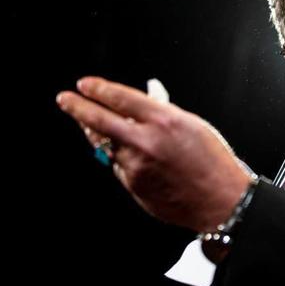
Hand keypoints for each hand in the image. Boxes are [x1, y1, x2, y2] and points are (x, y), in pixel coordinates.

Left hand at [56, 76, 251, 231]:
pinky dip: (119, 157)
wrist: (219, 200)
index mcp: (164, 121)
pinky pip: (118, 166)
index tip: (84, 85)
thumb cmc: (213, 161)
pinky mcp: (134, 186)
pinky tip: (129, 155)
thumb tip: (148, 91)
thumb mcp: (193, 126)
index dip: (99, 89)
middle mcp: (146, 142)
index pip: (121, 98)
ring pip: (107, 146)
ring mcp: (137, 166)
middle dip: (78, 108)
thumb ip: (165, 110)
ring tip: (90, 124)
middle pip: (101, 121)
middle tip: (64, 99)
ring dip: (97, 134)